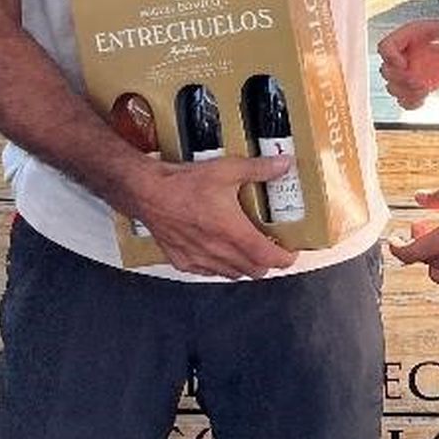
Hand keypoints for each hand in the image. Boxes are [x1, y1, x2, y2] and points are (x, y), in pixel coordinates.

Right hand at [128, 153, 296, 277]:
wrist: (147, 193)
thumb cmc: (185, 184)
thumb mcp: (227, 170)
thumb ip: (259, 169)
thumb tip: (284, 164)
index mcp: (234, 234)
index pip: (269, 259)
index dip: (285, 259)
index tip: (291, 252)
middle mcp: (219, 253)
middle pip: (254, 271)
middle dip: (266, 262)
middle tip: (270, 246)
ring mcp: (199, 260)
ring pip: (231, 274)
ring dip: (243, 265)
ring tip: (246, 247)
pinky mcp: (182, 261)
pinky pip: (208, 272)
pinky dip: (219, 266)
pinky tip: (218, 250)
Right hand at [379, 18, 438, 108]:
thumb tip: (437, 45)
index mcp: (414, 34)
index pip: (387, 46)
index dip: (390, 58)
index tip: (405, 65)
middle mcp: (411, 52)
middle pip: (386, 69)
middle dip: (397, 79)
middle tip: (416, 82)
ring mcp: (417, 69)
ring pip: (394, 86)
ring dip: (402, 93)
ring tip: (422, 91)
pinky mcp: (426, 84)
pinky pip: (407, 97)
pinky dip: (410, 103)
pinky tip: (422, 100)